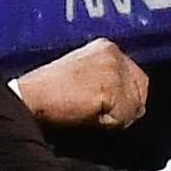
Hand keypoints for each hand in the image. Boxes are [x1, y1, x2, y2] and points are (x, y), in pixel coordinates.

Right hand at [16, 40, 147, 130]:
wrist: (31, 97)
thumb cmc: (50, 94)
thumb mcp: (83, 79)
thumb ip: (108, 84)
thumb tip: (135, 106)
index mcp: (106, 47)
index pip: (138, 78)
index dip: (129, 100)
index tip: (111, 110)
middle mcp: (114, 52)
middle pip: (140, 91)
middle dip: (125, 109)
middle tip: (98, 115)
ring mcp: (113, 69)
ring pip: (134, 106)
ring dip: (116, 118)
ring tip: (89, 114)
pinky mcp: (110, 87)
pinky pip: (124, 116)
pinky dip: (110, 124)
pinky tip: (89, 117)